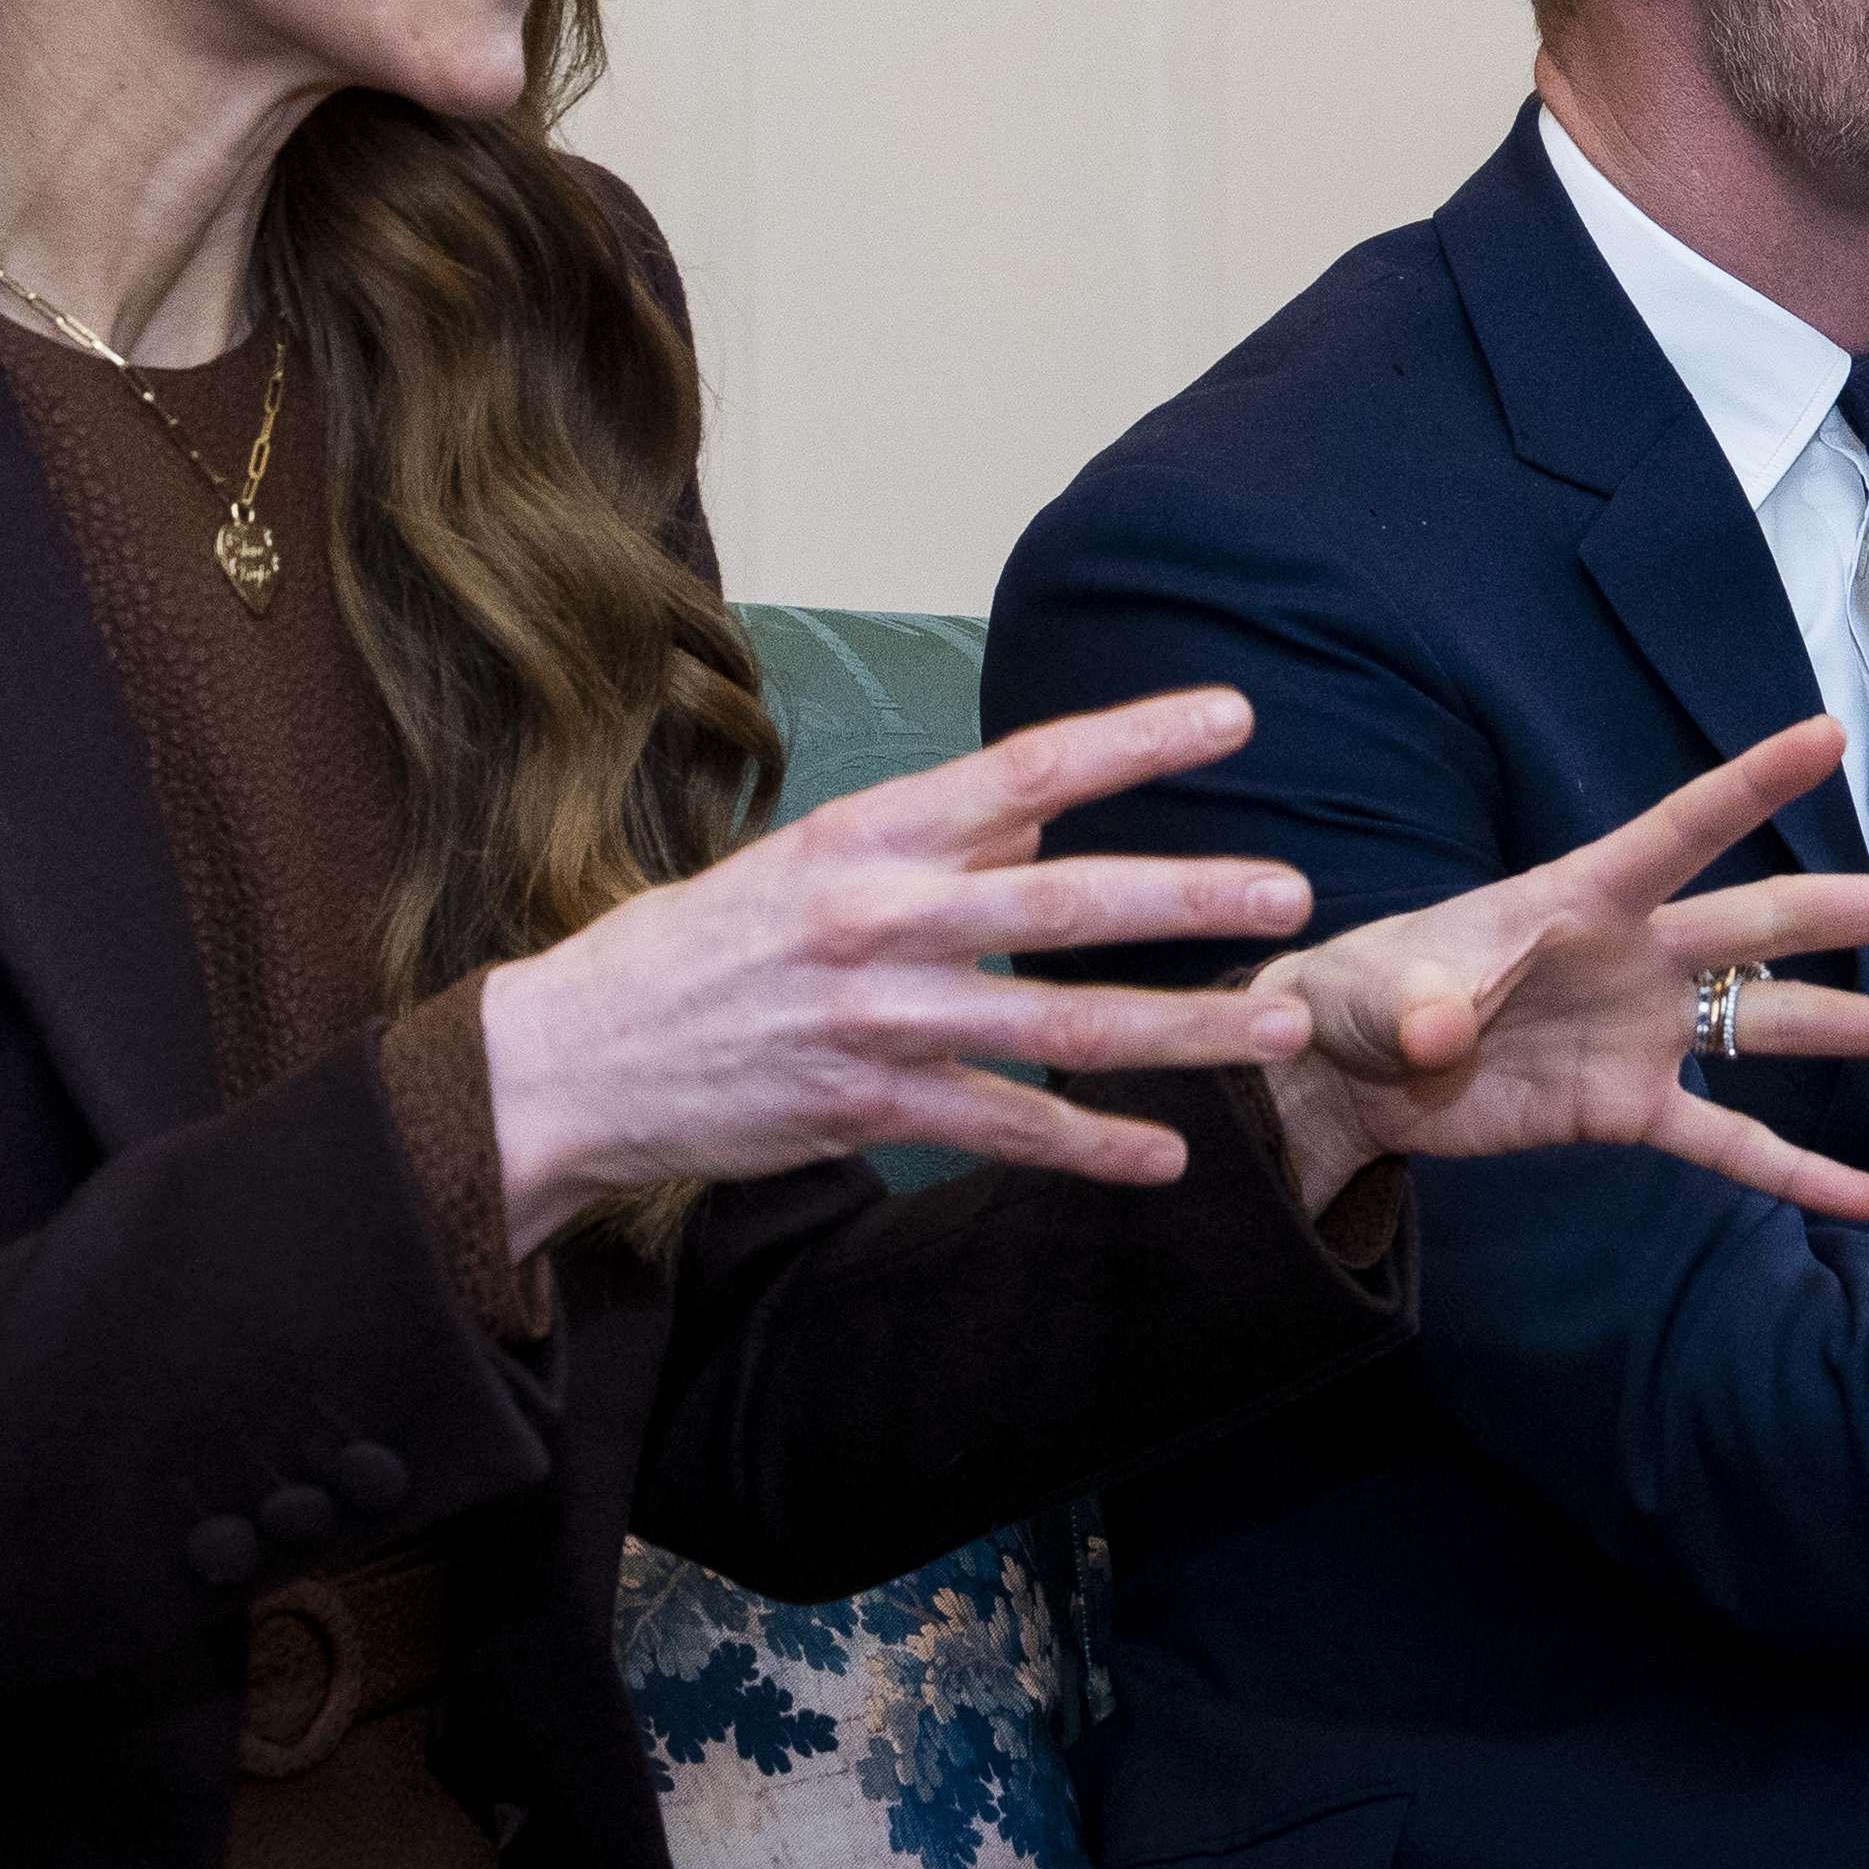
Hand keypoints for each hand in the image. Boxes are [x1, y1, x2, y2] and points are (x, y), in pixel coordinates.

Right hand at [472, 689, 1326, 1256]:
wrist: (575, 1059)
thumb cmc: (703, 948)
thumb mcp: (812, 860)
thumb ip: (937, 839)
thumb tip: (1048, 807)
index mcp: (870, 834)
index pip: (1026, 767)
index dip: (1136, 740)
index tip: (1234, 715)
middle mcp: (881, 918)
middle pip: (1066, 900)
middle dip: (1191, 899)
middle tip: (1293, 895)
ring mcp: (877, 1020)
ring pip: (1061, 1027)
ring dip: (1182, 1031)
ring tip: (1277, 1026)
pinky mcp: (866, 1109)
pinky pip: (1007, 1130)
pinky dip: (1094, 1146)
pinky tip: (1167, 1153)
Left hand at [1249, 717, 1868, 1220]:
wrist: (1346, 1075)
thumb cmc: (1360, 994)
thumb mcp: (1382, 987)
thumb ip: (1425, 1000)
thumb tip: (1445, 1029)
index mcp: (1583, 897)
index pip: (1680, 829)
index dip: (1751, 783)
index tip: (1830, 733)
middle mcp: (1637, 955)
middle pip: (1773, 923)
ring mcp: (1644, 1033)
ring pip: (1779, 1024)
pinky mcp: (1626, 1110)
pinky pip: (1726, 1142)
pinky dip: (1792, 1170)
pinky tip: (1864, 1197)